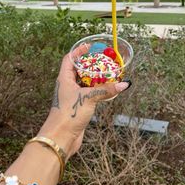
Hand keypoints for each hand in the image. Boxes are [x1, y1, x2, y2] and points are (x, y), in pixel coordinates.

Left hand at [38, 44, 130, 158]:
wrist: (61, 137)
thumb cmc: (69, 114)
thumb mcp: (89, 98)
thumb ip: (106, 90)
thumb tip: (123, 84)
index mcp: (64, 78)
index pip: (69, 59)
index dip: (78, 52)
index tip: (89, 47)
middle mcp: (67, 86)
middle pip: (78, 70)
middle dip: (89, 64)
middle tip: (102, 59)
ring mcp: (72, 96)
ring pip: (84, 83)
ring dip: (94, 78)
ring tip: (107, 73)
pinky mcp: (78, 107)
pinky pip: (88, 94)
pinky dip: (96, 91)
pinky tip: (106, 90)